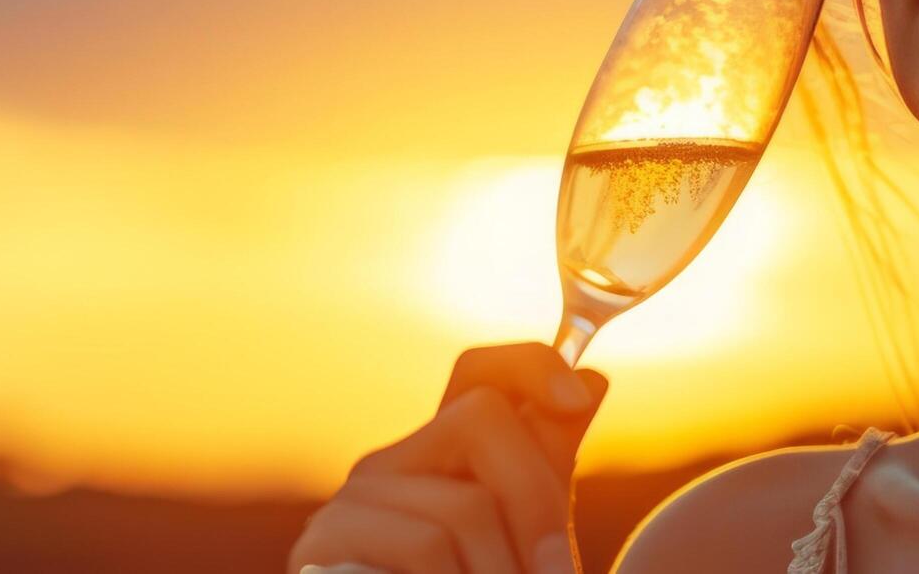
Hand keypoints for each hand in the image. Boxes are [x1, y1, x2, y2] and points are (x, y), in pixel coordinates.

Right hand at [287, 342, 611, 573]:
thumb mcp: (524, 537)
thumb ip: (547, 468)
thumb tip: (591, 380)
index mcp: (444, 458)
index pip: (481, 372)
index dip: (532, 364)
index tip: (578, 399)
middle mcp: (396, 463)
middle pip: (483, 416)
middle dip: (539, 498)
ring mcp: (358, 498)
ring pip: (466, 503)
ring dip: (508, 570)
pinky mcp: (327, 538)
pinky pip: (427, 544)